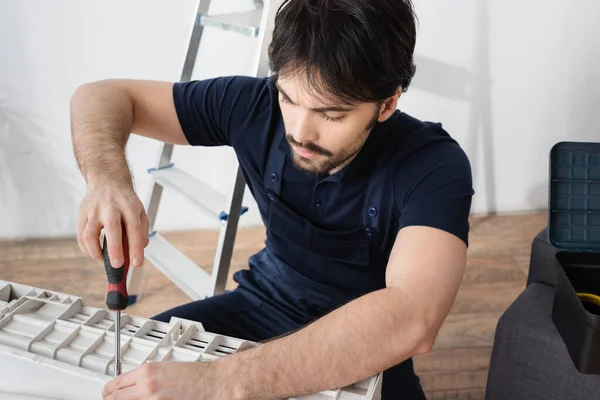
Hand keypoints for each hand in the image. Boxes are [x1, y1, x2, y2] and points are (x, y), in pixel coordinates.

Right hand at [77, 185, 148, 267]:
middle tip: (118, 265)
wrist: (107, 181)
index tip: (136, 263)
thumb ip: (142, 230)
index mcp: (129, 206)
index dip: (136, 248)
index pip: (134, 228)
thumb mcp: (139, 211)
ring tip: (103, 260)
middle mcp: (111, 207)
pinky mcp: (82, 214)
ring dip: (96, 252)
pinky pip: (80, 236)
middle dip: (115, 249)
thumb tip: (138, 250)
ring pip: (90, 234)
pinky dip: (86, 249)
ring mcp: (94, 210)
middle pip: (112, 228)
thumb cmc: (125, 201)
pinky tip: (95, 253)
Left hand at [101, 361, 238, 399]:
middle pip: (113, 399)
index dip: (108, 391)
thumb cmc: (197, 375)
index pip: (115, 384)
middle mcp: (147, 388)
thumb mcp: (166, 369)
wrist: (215, 383)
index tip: (107, 393)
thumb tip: (133, 385)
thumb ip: (146, 377)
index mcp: (147, 372)